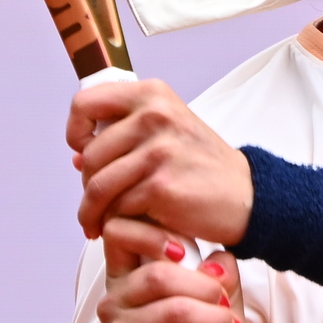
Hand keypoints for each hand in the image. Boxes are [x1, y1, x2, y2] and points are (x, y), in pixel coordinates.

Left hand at [69, 72, 252, 246]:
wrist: (247, 197)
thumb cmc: (204, 167)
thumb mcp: (169, 131)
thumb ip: (124, 134)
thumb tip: (76, 155)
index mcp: (152, 95)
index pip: (85, 103)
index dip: (76, 131)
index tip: (82, 151)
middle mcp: (154, 115)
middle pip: (89, 154)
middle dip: (87, 184)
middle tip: (97, 201)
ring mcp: (158, 150)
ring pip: (97, 184)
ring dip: (93, 211)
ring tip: (97, 222)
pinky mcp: (160, 186)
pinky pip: (117, 207)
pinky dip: (116, 222)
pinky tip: (125, 226)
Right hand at [97, 231, 243, 322]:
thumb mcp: (214, 300)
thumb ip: (218, 274)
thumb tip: (219, 262)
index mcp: (124, 276)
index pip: (119, 234)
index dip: (152, 232)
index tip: (185, 250)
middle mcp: (113, 303)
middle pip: (158, 276)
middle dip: (205, 287)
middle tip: (226, 303)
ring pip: (174, 311)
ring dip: (214, 318)